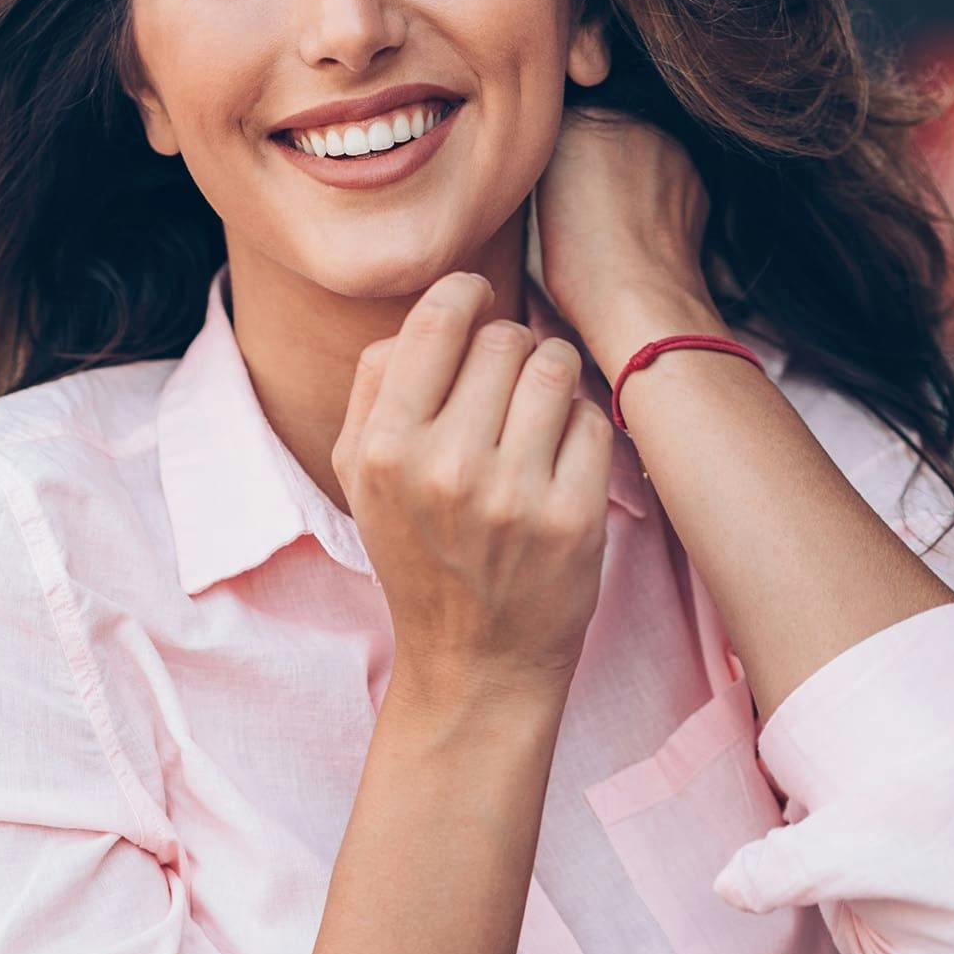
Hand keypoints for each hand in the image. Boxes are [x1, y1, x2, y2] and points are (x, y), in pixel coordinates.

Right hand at [332, 270, 614, 718]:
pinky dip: (580, 428)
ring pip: (555, 367)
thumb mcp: (360, 475)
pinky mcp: (573, 518)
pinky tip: (558, 459)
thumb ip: (375, 383)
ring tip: (536, 411)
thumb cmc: (417, 550)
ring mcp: (514, 495)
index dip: (466, 294)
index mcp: (384, 448)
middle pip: (505, 338)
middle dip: (510, 348)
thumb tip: (431, 309)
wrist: (473, 659)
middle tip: (504, 385)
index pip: (439, 320)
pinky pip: (592, 419)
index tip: (476, 301)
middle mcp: (446, 468)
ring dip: (551, 376)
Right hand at [533, 104, 720, 374]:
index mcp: (575, 123)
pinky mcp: (696, 173)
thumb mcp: (543, 206)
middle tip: (592, 200)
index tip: (563, 185)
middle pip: (609, 127)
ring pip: (644, 150)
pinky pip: (671, 174)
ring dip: (634, 172)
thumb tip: (574, 159)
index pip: (566, 121)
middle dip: (603, 157)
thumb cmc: (580, 268)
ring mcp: (668, 143)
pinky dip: (660, 194)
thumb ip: (558, 165)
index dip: (564, 156)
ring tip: (620, 219)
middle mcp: (626, 120)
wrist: (643, 303)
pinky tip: (647, 227)